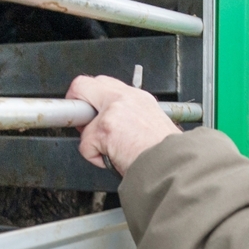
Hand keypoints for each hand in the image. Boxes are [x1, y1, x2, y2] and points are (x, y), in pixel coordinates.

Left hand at [66, 75, 181, 175]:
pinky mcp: (105, 129)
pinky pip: (85, 145)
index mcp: (137, 97)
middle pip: (83, 84)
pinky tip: (115, 159)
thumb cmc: (166, 153)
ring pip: (82, 120)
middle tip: (82, 122)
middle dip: (76, 102)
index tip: (90, 109)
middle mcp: (125, 98)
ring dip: (92, 140)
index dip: (91, 96)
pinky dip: (96, 158)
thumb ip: (129, 117)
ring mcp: (113, 111)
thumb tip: (110, 123)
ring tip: (111, 150)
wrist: (173, 164)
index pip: (105, 83)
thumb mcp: (152, 124)